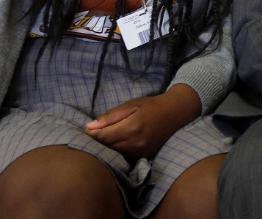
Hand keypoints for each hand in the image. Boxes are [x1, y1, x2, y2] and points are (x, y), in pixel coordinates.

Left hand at [85, 83, 200, 158]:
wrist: (175, 113)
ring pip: (115, 153)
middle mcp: (135, 143)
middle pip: (107, 147)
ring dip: (106, 147)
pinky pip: (124, 155)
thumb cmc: (152, 105)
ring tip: (102, 139)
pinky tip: (115, 144)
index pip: (103, 136)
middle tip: (91, 134)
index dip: (92, 134)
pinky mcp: (143, 156)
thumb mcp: (131, 105)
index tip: (86, 129)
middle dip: (97, 141)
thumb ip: (110, 116)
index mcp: (131, 127)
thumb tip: (89, 126)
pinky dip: (117, 150)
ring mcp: (140, 151)